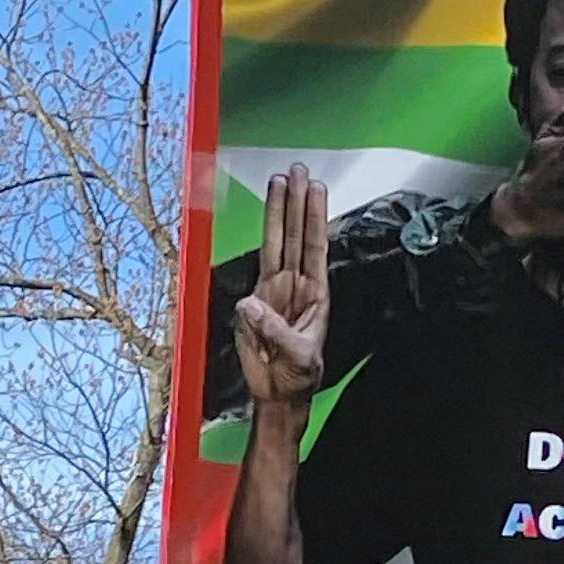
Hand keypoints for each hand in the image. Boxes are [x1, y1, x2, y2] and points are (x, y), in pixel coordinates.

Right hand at [231, 165, 329, 411]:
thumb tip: (247, 304)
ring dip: (278, 213)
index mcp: (315, 292)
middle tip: (297, 169)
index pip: (314, 245)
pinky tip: (262, 223)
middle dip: (296, 202)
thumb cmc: (297, 375)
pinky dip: (254, 255)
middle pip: (295, 235)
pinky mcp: (253, 305)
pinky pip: (253, 272)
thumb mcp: (296, 355)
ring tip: (280, 181)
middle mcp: (295, 284)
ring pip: (276, 243)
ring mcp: (274, 291)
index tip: (315, 188)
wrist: (279, 394)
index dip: (314, 216)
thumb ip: (272, 329)